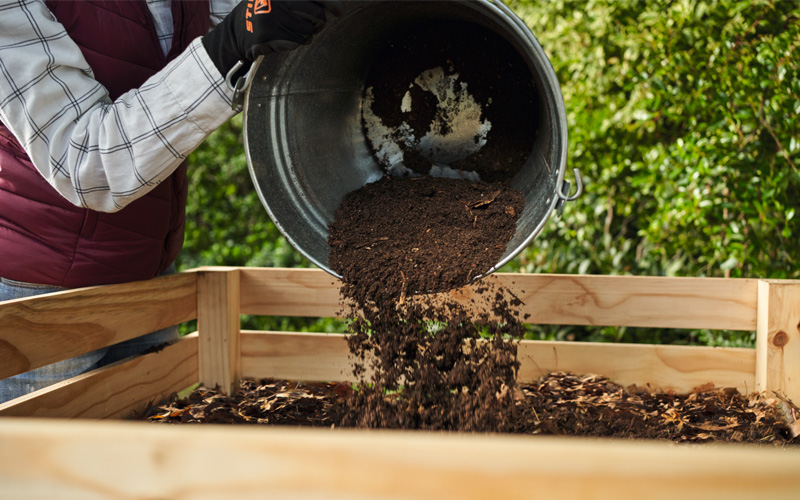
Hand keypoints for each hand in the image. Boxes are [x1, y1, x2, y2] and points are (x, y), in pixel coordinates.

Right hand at [203, 0, 338, 76]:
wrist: (237, 30)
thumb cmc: (267, 12)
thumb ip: (305, 1)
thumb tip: (338, 7)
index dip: (332, 2)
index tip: (340, 11)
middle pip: (317, 16)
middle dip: (317, 24)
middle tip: (311, 25)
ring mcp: (273, 15)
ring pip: (308, 31)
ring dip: (305, 34)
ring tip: (290, 30)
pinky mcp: (270, 33)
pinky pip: (297, 42)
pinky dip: (295, 42)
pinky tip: (283, 38)